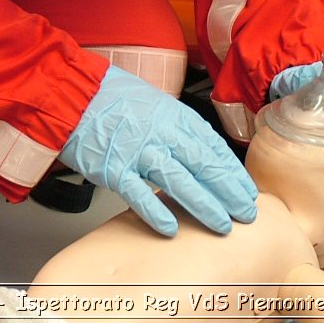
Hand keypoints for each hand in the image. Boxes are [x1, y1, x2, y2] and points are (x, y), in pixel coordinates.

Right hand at [59, 66, 258, 235]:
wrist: (75, 94)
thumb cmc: (114, 99)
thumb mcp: (157, 103)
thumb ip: (179, 128)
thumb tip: (203, 153)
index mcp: (175, 116)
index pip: (213, 147)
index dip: (233, 172)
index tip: (248, 191)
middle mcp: (162, 132)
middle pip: (204, 165)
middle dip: (229, 192)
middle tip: (246, 214)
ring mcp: (138, 150)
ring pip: (179, 180)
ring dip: (204, 205)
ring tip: (221, 225)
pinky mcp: (113, 168)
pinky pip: (138, 193)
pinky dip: (155, 212)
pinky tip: (172, 229)